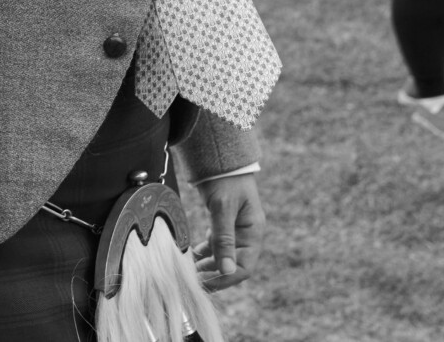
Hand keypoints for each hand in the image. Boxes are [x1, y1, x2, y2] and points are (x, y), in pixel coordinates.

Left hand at [192, 172, 264, 290]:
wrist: (219, 158)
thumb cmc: (225, 180)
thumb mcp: (222, 209)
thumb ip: (224, 239)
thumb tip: (227, 270)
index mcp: (253, 233)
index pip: (245, 267)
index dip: (226, 279)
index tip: (206, 285)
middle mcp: (246, 234)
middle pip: (233, 264)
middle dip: (214, 274)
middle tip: (192, 280)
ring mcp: (235, 229)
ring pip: (223, 255)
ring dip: (208, 264)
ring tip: (189, 271)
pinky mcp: (223, 223)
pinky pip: (216, 244)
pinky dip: (205, 251)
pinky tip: (192, 255)